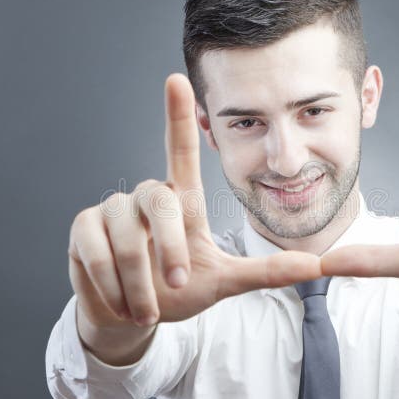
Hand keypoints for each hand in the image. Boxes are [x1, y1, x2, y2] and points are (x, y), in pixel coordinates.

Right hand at [67, 74, 321, 327]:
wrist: (132, 318)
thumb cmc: (177, 291)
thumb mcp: (225, 281)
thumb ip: (266, 271)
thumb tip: (315, 265)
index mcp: (180, 200)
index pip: (180, 151)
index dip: (178, 116)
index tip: (175, 80)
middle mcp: (145, 196)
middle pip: (161, 201)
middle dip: (169, 248)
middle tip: (177, 284)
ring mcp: (111, 210)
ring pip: (127, 235)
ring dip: (139, 279)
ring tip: (147, 305)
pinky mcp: (83, 229)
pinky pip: (95, 250)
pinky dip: (112, 283)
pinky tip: (120, 298)